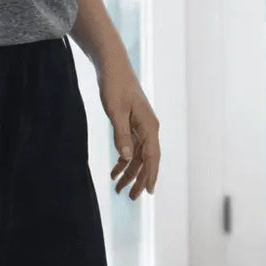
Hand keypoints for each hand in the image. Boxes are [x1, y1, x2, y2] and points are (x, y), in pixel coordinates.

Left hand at [99, 64, 160, 199]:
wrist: (113, 67)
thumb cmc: (115, 87)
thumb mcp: (115, 112)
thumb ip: (122, 136)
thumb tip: (127, 159)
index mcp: (149, 126)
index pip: (152, 157)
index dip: (150, 175)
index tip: (148, 192)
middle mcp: (149, 128)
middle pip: (147, 159)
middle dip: (139, 179)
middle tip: (131, 198)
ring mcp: (142, 126)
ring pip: (139, 155)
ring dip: (130, 172)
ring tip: (118, 188)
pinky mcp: (133, 123)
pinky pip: (132, 147)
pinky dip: (125, 160)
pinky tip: (115, 170)